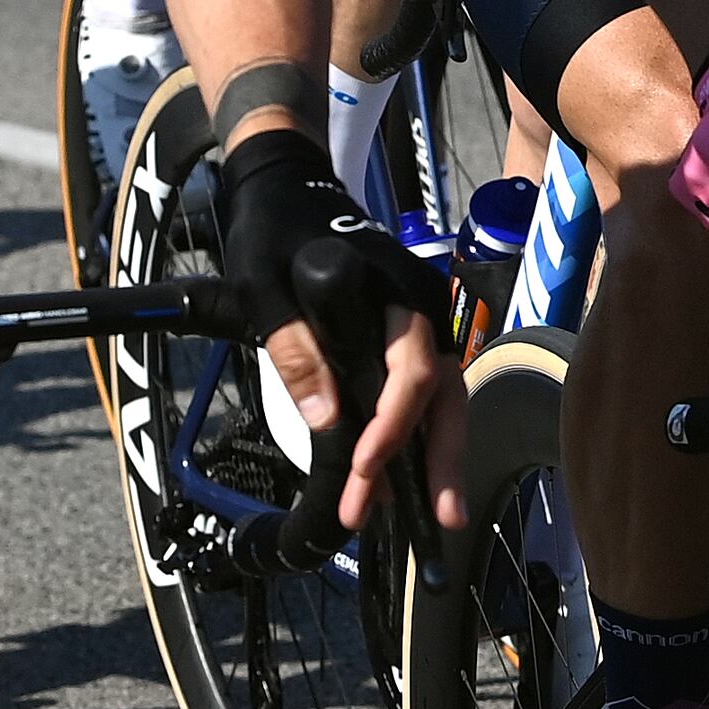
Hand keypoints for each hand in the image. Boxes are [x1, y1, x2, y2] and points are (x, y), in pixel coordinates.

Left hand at [210, 125, 463, 531]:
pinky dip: (422, 437)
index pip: (410, 370)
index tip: (366, 470)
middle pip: (443, 391)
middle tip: (437, 520)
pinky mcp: (407, 336)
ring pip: (444, 397)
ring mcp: (419, 322)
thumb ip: (295, 350)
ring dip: (439, 457)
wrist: (286, 187)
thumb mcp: (264, 286)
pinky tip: (412, 479)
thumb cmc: (272, 232)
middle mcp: (420, 306)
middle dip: (436, 459)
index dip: (392, 425)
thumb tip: (326, 422)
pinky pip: (425, 392)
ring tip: (438, 516)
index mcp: (393, 289)